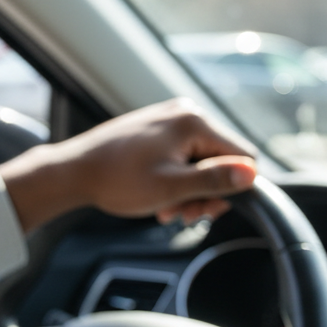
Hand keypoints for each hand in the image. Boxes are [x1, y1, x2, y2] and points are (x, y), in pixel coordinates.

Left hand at [0, 98, 256, 232]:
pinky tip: (158, 195)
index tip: (206, 209)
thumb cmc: (117, 179)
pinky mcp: (156, 128)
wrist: (74, 172)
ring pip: (200, 161)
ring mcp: (169, 118)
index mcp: (194, 121)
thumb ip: (214, 180)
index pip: (242, 156)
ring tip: (166, 208)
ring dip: (189, 190)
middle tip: (183, 214)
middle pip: (221, 159)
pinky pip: (181, 155)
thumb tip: (251, 175)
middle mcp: (185, 112)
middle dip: (205, 192)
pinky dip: (175, 179)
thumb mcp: (171, 187)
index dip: (232, 188)